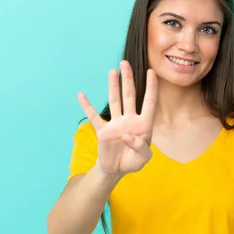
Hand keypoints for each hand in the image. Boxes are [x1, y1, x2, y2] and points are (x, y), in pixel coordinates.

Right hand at [78, 60, 157, 176]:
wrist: (117, 170)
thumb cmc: (133, 161)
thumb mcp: (143, 158)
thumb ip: (139, 147)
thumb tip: (126, 135)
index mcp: (143, 125)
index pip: (149, 103)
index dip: (151, 88)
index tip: (152, 72)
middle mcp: (130, 120)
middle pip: (130, 96)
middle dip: (128, 80)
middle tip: (125, 63)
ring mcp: (115, 124)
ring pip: (115, 101)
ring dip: (113, 86)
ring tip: (112, 71)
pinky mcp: (103, 131)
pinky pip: (94, 117)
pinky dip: (87, 106)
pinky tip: (81, 95)